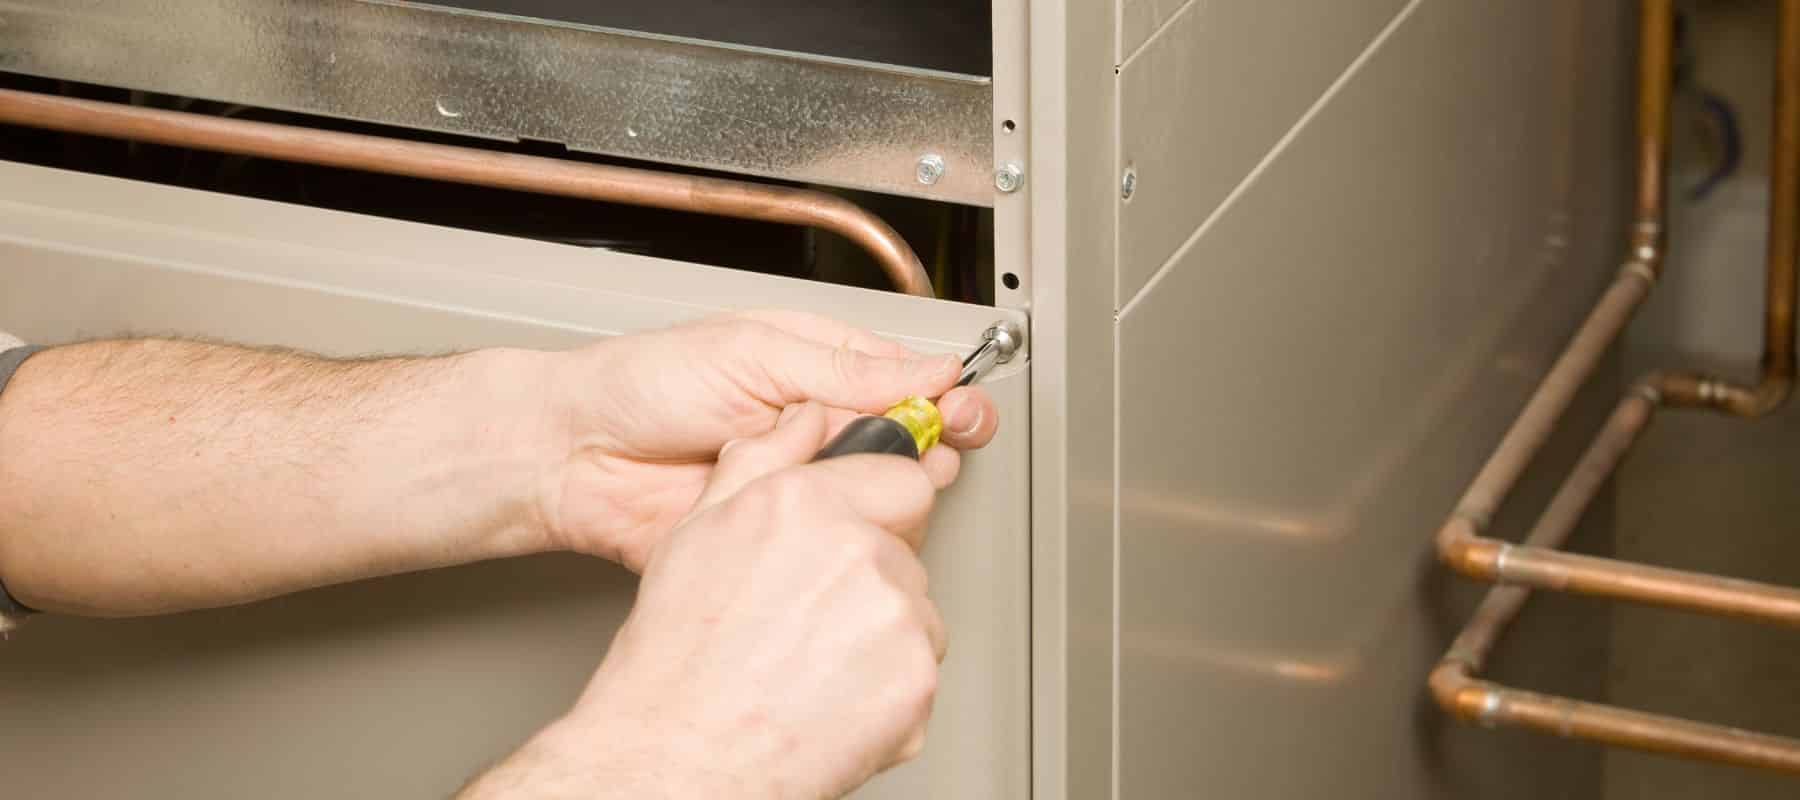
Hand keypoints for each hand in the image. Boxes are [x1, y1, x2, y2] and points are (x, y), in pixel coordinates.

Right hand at [467, 403, 946, 798]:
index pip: (900, 478)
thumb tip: (801, 420)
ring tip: (812, 664)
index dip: (878, 509)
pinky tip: (830, 697)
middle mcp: (857, 550)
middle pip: (906, 551)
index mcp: (806, 504)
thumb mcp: (698, 532)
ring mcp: (895, 616)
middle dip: (873, 578)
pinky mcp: (916, 678)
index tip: (862, 533)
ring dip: (880, 635)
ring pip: (915, 613)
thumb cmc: (678, 660)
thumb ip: (761, 461)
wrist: (680, 756)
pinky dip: (887, 690)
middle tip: (812, 618)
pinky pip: (919, 671)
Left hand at [537, 311, 998, 569]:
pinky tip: (844, 517)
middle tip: (935, 444)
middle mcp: (816, 425)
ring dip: (892, 488)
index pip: (907, 378)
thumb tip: (927, 368)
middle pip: (907, 439)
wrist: (578, 456)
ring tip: (877, 474)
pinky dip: (847, 534)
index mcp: (817, 367)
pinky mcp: (780, 534)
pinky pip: (833, 542)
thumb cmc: (645, 386)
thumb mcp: (754, 355)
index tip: (963, 409)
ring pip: (879, 494)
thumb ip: (844, 370)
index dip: (944, 395)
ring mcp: (802, 482)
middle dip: (932, 442)